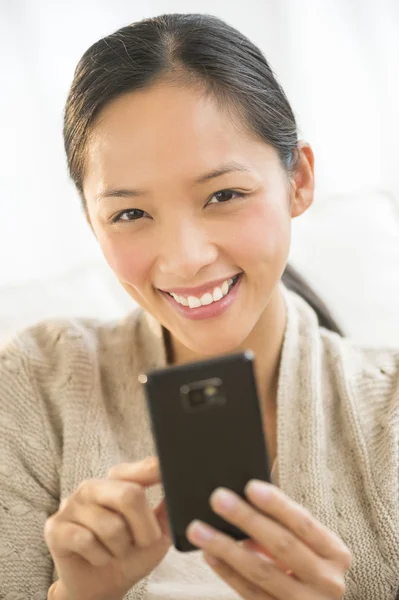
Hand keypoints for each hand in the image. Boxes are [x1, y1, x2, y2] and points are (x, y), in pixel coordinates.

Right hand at [44, 457, 171, 599]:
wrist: (101, 587)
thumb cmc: (130, 555)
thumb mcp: (156, 533)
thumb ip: (167, 509)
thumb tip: (182, 490)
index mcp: (118, 481)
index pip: (142, 468)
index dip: (158, 471)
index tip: (171, 473)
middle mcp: (93, 486)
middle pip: (129, 495)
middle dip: (144, 527)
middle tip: (144, 541)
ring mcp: (71, 505)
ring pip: (110, 525)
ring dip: (121, 548)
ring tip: (116, 550)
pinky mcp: (56, 528)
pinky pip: (87, 541)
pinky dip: (100, 556)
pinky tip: (98, 557)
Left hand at [186, 480, 351, 599]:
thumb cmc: (306, 565)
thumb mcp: (308, 546)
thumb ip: (285, 525)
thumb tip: (244, 498)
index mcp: (336, 554)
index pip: (304, 523)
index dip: (277, 504)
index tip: (250, 486)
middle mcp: (328, 582)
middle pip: (282, 546)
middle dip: (247, 519)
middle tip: (218, 498)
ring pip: (261, 573)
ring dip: (226, 547)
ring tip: (199, 528)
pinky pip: (251, 594)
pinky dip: (227, 572)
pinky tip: (209, 555)